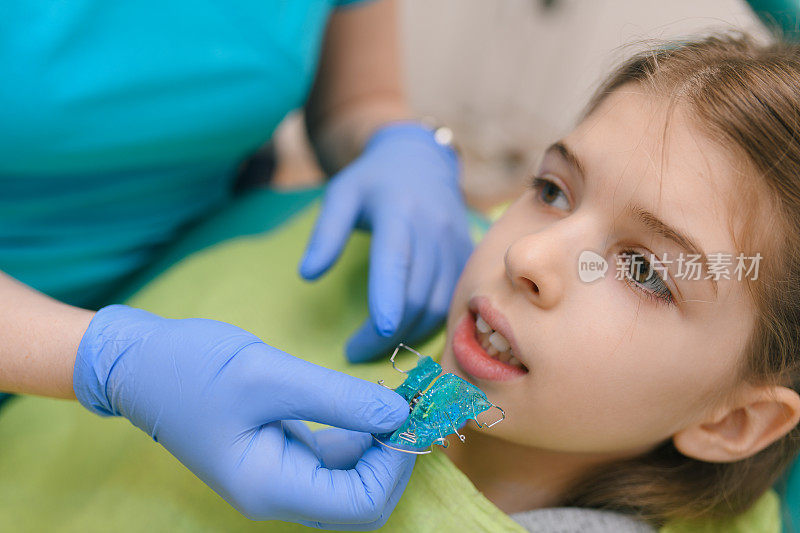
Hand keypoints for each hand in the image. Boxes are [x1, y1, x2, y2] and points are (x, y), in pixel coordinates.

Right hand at [73, 304, 414, 528]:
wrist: (141, 363)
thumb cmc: (192, 367)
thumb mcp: (269, 375)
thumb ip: (339, 399)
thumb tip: (400, 415)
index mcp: (270, 487)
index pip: (361, 505)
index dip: (396, 465)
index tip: (410, 414)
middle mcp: (278, 493)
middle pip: (361, 499)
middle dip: (394, 456)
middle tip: (413, 405)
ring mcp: (280, 475)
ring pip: (352, 479)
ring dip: (381, 443)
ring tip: (399, 398)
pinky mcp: (282, 452)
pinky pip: (335, 457)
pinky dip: (360, 433)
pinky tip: (369, 402)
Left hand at [299, 122, 472, 361]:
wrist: (422, 160)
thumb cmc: (374, 181)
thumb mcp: (341, 194)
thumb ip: (325, 234)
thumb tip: (307, 275)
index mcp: (400, 211)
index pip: (396, 260)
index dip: (389, 297)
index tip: (378, 330)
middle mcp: (435, 229)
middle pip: (417, 294)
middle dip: (388, 333)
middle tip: (355, 352)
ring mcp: (456, 244)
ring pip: (439, 305)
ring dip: (409, 334)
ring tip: (377, 346)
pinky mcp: (467, 256)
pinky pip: (455, 300)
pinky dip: (432, 323)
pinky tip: (408, 333)